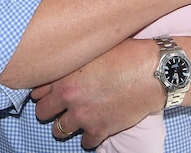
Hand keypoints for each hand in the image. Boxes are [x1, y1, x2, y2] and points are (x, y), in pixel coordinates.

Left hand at [31, 39, 161, 148]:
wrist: (152, 73)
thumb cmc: (128, 54)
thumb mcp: (95, 48)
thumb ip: (76, 58)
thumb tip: (70, 56)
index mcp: (64, 75)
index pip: (37, 90)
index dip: (42, 92)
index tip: (48, 92)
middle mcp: (68, 97)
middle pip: (42, 112)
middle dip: (49, 111)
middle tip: (59, 108)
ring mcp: (83, 116)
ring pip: (59, 131)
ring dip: (65, 126)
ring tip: (74, 120)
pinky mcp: (99, 129)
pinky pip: (85, 143)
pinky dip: (89, 137)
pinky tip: (95, 128)